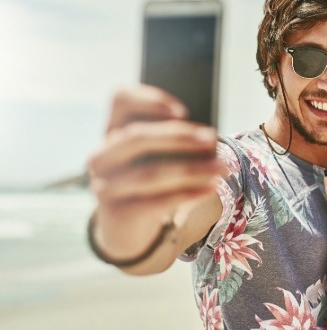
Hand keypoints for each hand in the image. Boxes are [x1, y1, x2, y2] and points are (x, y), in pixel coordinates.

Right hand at [87, 85, 223, 259]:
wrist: (126, 229)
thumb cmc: (148, 183)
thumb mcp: (155, 159)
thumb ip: (173, 144)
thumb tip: (209, 140)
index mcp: (111, 131)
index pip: (120, 100)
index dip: (150, 100)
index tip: (183, 111)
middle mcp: (101, 156)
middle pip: (137, 137)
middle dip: (179, 136)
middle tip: (211, 138)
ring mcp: (104, 186)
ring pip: (150, 172)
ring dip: (191, 168)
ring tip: (221, 168)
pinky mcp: (116, 213)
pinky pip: (155, 201)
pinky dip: (187, 194)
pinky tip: (209, 188)